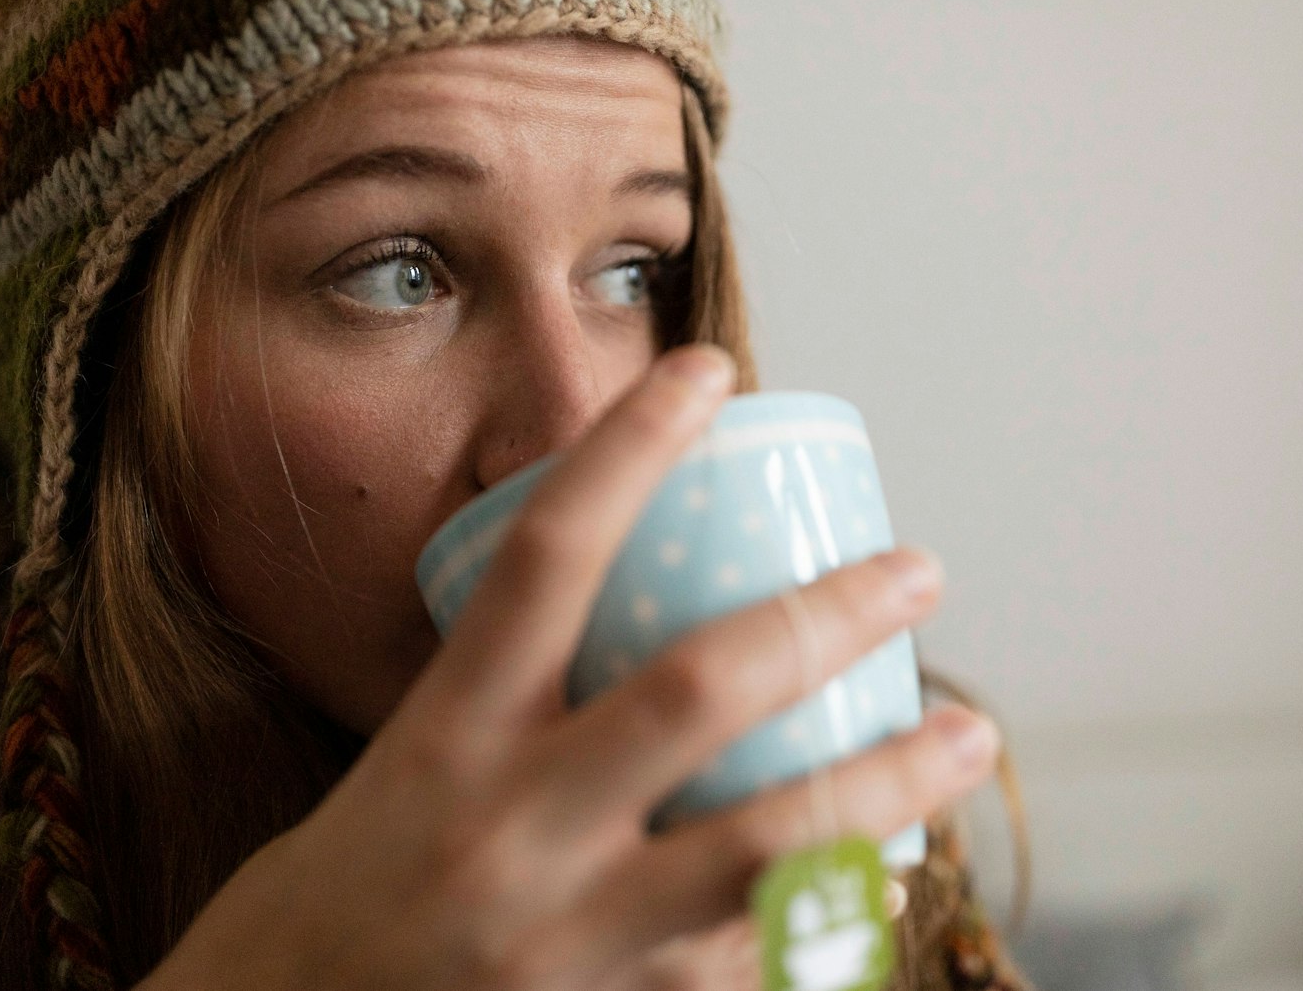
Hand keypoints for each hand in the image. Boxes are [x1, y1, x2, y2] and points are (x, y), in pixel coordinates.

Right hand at [137, 343, 1000, 990]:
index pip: (544, 556)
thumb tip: (615, 642)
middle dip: (830, 614)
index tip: (710, 372)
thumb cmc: (333, 910)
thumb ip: (500, 717)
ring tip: (969, 735)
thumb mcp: (399, 780)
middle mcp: (512, 829)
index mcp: (443, 740)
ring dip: (892, 783)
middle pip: (702, 685)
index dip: (630, 447)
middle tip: (918, 571)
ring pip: (774, 843)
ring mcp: (572, 937)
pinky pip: (752, 960)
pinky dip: (825, 912)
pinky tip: (879, 882)